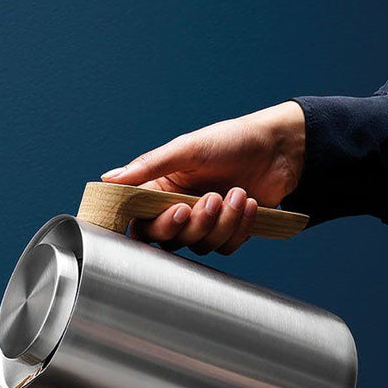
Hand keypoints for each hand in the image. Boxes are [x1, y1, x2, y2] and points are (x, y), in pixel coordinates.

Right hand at [101, 101, 305, 254]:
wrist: (279, 148)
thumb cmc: (231, 141)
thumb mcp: (187, 148)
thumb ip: (148, 165)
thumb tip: (108, 179)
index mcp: (160, 190)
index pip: (139, 222)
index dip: (154, 225)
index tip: (176, 210)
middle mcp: (177, 209)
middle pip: (167, 239)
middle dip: (192, 224)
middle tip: (208, 200)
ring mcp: (203, 223)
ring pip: (198, 245)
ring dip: (221, 222)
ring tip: (237, 193)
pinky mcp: (227, 232)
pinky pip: (224, 247)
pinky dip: (239, 227)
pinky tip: (249, 203)